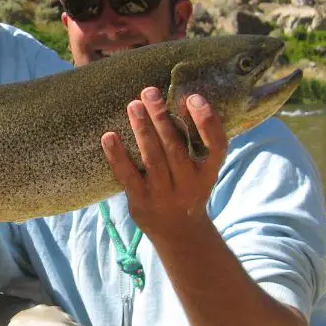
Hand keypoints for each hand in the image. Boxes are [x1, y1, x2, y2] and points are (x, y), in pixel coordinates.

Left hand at [100, 90, 226, 235]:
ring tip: (133, 105)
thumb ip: (193, 142)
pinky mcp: (141, 201)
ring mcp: (164, 194)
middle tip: (149, 91)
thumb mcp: (200, 171)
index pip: (217, 146)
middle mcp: (189, 184)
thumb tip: (174, 97)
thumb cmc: (187, 189)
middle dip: (162, 118)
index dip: (207, 122)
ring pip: (153, 159)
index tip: (193, 98)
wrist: (178, 233)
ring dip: (142, 130)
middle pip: (176, 148)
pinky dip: (117, 156)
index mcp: (207, 172)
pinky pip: (128, 176)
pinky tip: (109, 136)